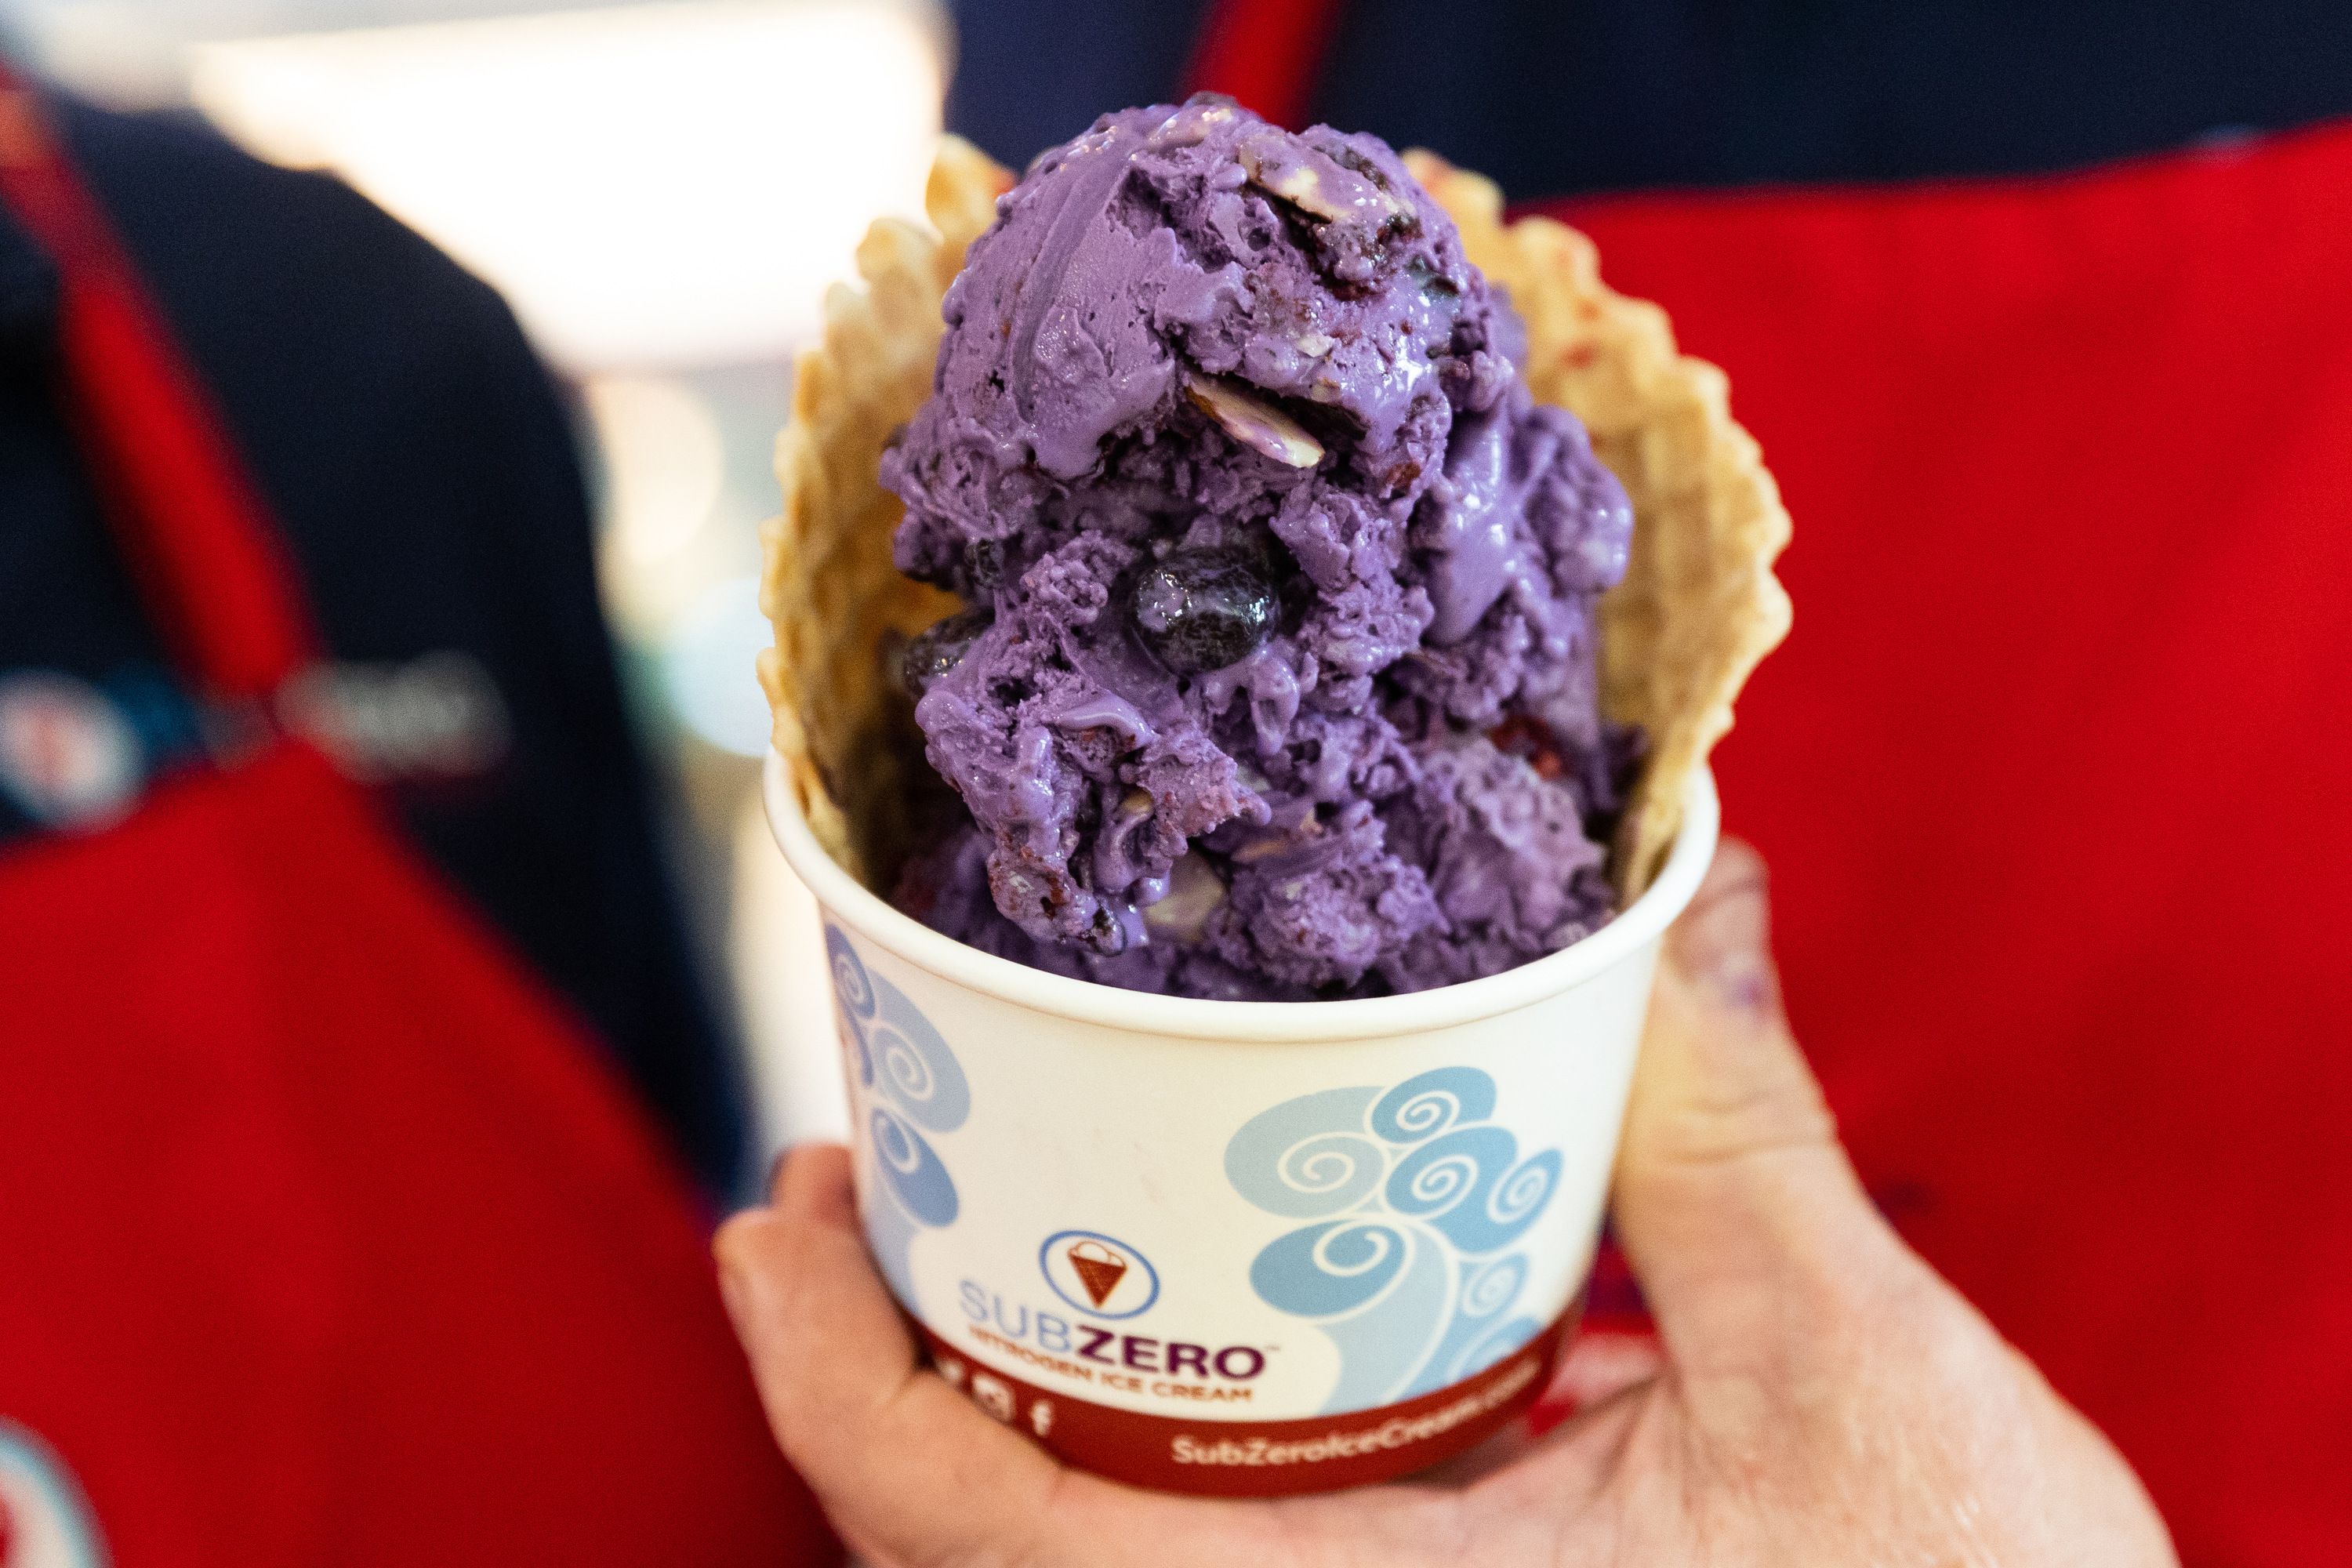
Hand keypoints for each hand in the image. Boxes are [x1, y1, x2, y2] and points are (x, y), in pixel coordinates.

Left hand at [715, 841, 2176, 1565]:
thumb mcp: (1851, 1373)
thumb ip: (1735, 1130)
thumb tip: (1687, 893)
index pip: (984, 1531)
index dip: (828, 1376)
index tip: (769, 1211)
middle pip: (1000, 1529)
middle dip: (889, 1354)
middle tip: (862, 1170)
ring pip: (1111, 1528)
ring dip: (1017, 1374)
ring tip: (1001, 1205)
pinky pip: (1239, 1524)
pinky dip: (1175, 1409)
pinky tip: (1215, 1290)